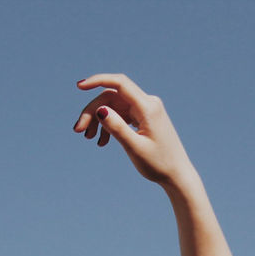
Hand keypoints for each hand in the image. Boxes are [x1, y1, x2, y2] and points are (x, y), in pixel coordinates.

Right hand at [72, 73, 197, 189]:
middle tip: (78, 131)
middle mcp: (148, 103)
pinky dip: (109, 125)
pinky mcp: (144, 118)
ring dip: (99, 120)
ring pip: (114, 107)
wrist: (177, 175)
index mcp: (148, 107)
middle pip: (112, 97)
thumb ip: (117, 128)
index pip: (120, 83)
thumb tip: (100, 109)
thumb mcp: (135, 148)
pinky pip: (121, 115)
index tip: (79, 86)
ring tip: (89, 138)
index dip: (98, 80)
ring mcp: (146, 110)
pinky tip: (102, 142)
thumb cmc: (159, 164)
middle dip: (93, 111)